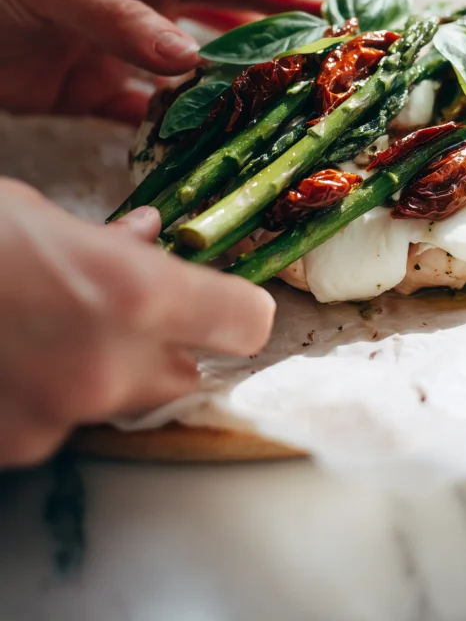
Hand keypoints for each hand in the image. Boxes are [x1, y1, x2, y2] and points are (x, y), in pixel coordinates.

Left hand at [0, 0, 322, 121]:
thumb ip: (118, 18)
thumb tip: (189, 59)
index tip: (333, 14)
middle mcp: (147, 14)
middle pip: (227, 29)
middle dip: (275, 46)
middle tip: (324, 73)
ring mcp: (126, 56)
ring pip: (197, 78)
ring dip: (234, 96)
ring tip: (280, 121)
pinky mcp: (99, 95)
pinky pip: (152, 117)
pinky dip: (179, 134)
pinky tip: (207, 153)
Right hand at [0, 181, 274, 467]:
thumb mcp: (39, 215)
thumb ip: (106, 240)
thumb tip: (146, 237)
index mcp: (131, 293)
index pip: (245, 323)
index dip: (240, 309)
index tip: (228, 299)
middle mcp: (107, 367)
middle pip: (185, 373)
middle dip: (168, 344)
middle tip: (125, 309)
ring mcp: (56, 416)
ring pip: (119, 400)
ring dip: (104, 370)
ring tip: (49, 326)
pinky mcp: (13, 447)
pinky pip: (57, 421)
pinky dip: (46, 394)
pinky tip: (9, 354)